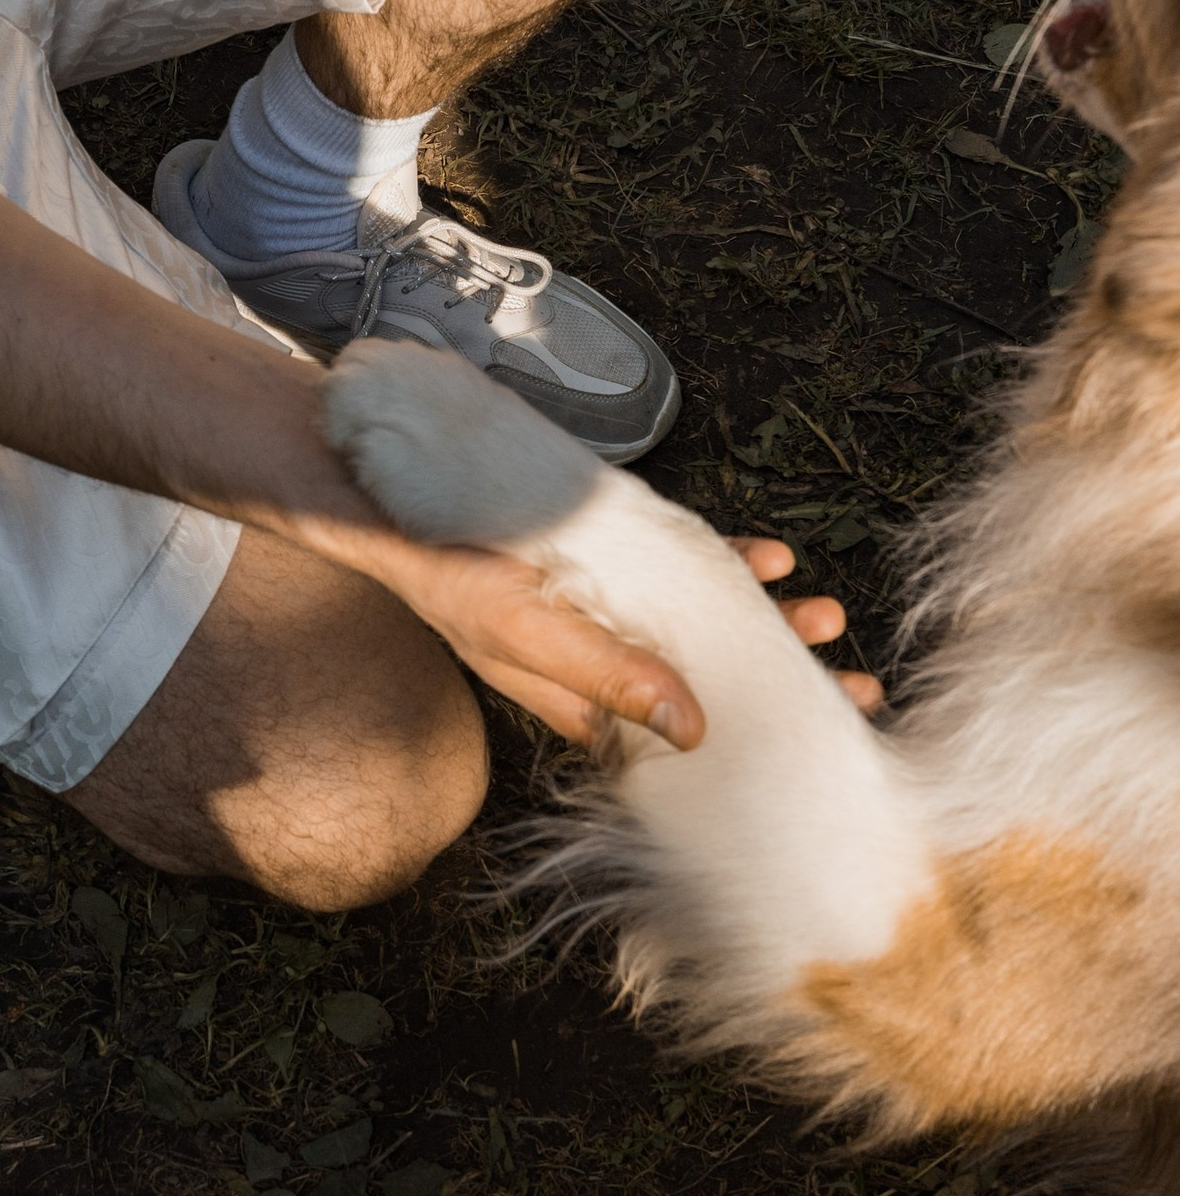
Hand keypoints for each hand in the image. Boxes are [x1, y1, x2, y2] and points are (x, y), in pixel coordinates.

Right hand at [367, 530, 880, 752]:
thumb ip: (605, 676)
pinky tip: (769, 559)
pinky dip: (731, 566)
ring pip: (708, 628)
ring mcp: (617, 614)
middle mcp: (609, 668)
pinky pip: (686, 571)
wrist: (398, 509)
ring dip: (769, 623)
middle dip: (781, 684)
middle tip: (852, 684)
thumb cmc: (452, 580)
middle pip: (710, 685)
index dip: (752, 741)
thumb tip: (691, 728)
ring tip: (825, 615)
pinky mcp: (617, 563)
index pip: (684, 741)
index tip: (823, 739)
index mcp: (589, 707)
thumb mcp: (526, 632)